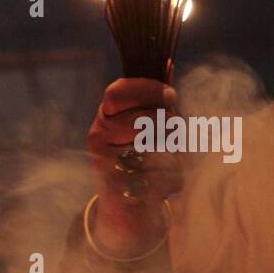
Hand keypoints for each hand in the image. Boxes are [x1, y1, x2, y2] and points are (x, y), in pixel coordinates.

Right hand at [85, 77, 183, 256]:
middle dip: (166, 123)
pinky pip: (156, 176)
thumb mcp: (147, 123)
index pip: (118, 92)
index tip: (171, 94)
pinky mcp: (116, 188)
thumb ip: (155, 97)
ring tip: (170, 157)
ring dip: (171, 152)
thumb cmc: (142, 156)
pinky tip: (165, 183)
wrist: (126, 208)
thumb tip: (168, 63)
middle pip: (140, 119)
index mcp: (105, 115)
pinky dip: (170, 179)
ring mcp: (103, 162)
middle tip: (175, 128)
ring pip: (151, 147)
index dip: (147, 89)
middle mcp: (98, 136)